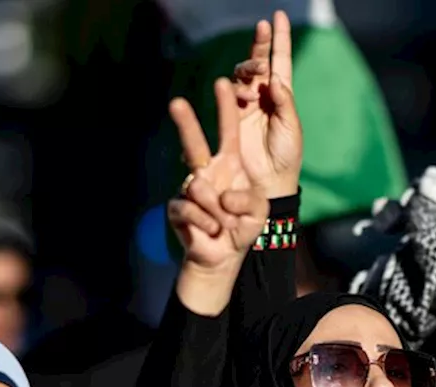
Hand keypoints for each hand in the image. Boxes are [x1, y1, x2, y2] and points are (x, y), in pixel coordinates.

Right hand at [169, 79, 267, 274]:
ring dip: (216, 210)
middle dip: (186, 123)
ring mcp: (190, 188)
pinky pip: (189, 209)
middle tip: (176, 102)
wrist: (224, 256)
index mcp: (230, 163)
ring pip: (197, 186)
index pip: (228, 129)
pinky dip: (205, 223)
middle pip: (193, 143)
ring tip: (225, 224)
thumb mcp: (259, 212)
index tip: (223, 82)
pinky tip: (212, 231)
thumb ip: (249, 200)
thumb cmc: (244, 227)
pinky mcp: (177, 208)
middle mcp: (208, 170)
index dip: (226, 107)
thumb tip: (221, 195)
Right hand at [231, 11, 301, 198]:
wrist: (270, 182)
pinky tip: (242, 94)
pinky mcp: (232, 118)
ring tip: (254, 73)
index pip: (281, 60)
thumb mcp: (291, 127)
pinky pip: (230, 96)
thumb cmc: (287, 156)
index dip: (279, 39)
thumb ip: (284, 102)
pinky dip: (235, 90)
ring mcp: (246, 106)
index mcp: (283, 95)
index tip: (277, 16)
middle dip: (260, 43)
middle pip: (259, 61)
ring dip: (247, 68)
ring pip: (242, 75)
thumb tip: (274, 79)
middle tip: (263, 29)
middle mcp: (264, 96)